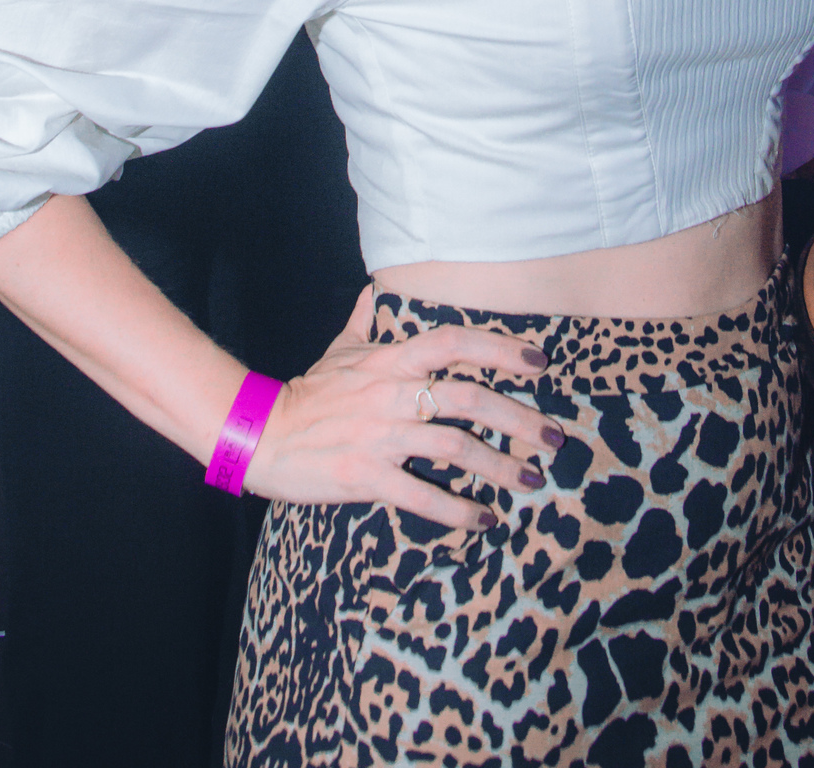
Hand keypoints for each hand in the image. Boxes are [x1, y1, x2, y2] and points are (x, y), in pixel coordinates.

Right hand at [244, 286, 564, 528]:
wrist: (259, 434)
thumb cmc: (306, 394)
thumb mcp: (336, 351)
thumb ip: (364, 324)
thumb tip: (375, 293)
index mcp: (390, 360)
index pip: (455, 342)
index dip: (500, 349)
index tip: (539, 364)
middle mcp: (392, 393)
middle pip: (470, 398)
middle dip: (520, 419)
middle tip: (554, 438)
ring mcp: (380, 436)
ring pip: (455, 448)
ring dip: (500, 466)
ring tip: (530, 480)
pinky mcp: (365, 477)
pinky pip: (421, 495)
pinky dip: (458, 510)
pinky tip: (484, 519)